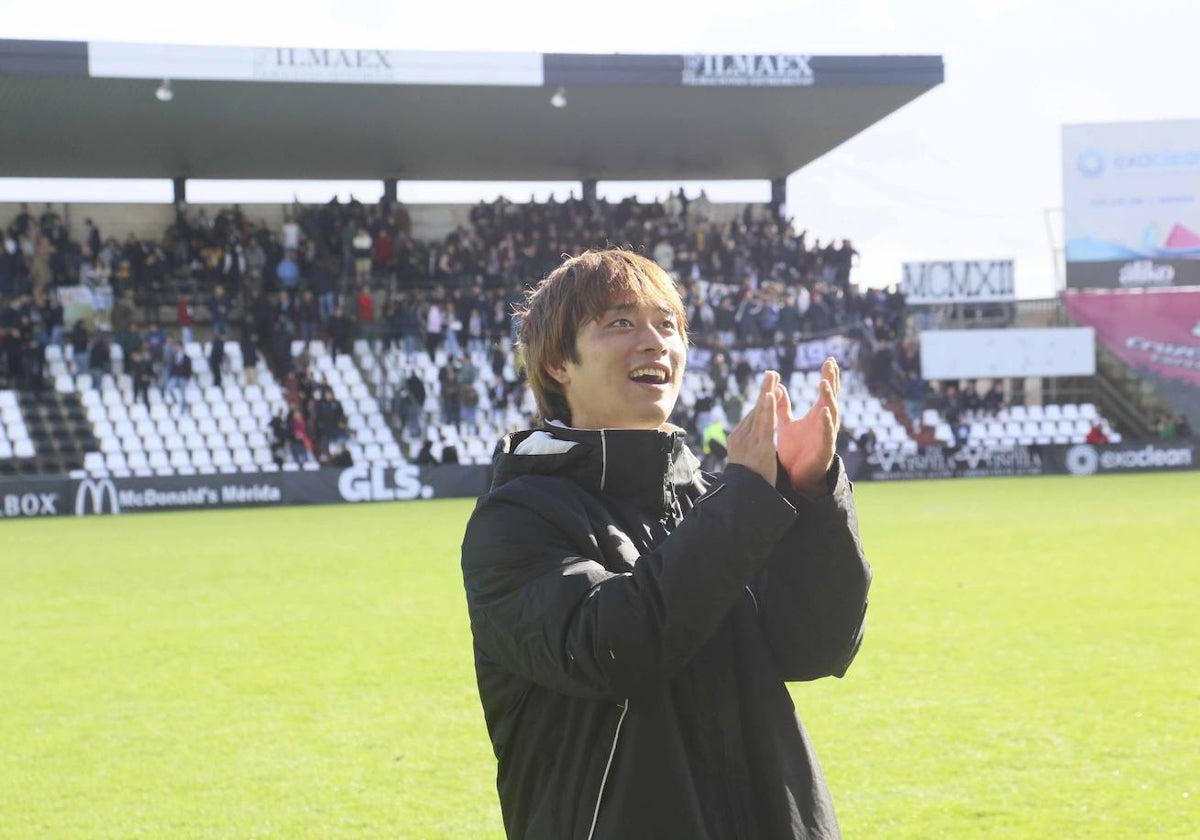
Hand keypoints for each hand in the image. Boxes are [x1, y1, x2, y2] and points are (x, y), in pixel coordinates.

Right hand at [726, 371, 779, 485]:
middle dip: (764, 390)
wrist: (744, 496)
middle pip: (755, 409)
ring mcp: (749, 440)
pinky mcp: (759, 446)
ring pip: (759, 412)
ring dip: (766, 392)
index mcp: (738, 438)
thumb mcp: (748, 459)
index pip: (752, 415)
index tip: (769, 385)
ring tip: (772, 376)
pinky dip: (768, 408)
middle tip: (771, 373)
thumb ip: (751, 445)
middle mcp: (740, 436)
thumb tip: (756, 436)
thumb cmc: (749, 481)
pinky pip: (764, 424)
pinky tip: (771, 395)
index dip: (762, 399)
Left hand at [776, 357, 839, 496]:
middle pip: (831, 397)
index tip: (829, 359)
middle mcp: (824, 421)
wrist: (797, 475)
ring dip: (828, 397)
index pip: (825, 391)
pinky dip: (826, 422)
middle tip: (831, 365)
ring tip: (824, 383)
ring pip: (831, 412)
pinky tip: (823, 411)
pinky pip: (827, 433)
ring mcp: (826, 434)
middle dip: (831, 380)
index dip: (828, 376)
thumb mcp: (787, 423)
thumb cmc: (795, 449)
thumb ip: (783, 407)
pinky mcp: (824, 447)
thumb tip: (778, 388)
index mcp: (817, 414)